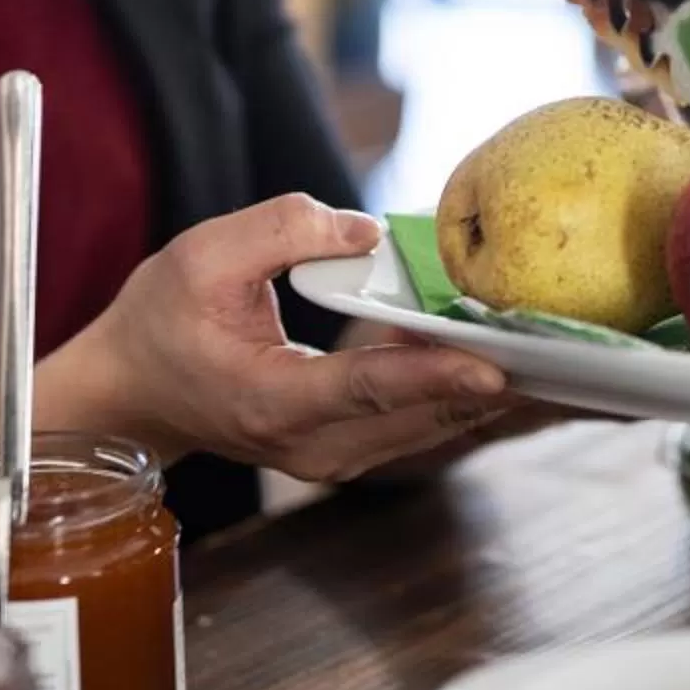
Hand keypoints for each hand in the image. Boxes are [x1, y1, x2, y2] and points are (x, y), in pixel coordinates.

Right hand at [53, 195, 513, 481]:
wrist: (132, 394)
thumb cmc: (159, 323)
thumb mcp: (201, 255)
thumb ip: (284, 231)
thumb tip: (369, 234)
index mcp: (272, 401)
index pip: (367, 388)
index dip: (434, 375)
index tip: (496, 365)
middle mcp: (310, 445)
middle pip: (419, 416)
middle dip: (490, 383)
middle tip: (558, 346)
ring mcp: (331, 457)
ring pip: (428, 427)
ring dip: (483, 389)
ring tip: (545, 346)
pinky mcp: (346, 450)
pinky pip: (416, 422)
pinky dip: (455, 391)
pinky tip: (493, 349)